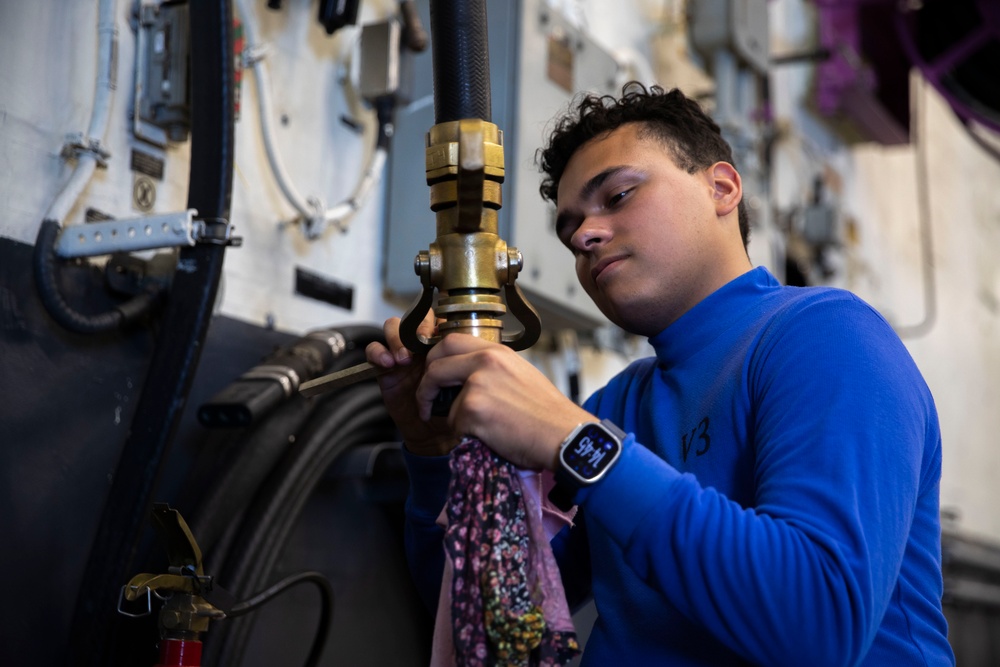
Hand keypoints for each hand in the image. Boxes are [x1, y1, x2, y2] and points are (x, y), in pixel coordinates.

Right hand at [365, 313, 458, 455]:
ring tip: (403, 358)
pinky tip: (387, 363)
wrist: (435, 434)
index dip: (436, 323)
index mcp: (443, 344)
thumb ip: (465, 364)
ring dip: (396, 338)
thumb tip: (471, 347)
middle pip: (413, 318)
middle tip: (418, 346)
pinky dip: (378, 352)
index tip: (441, 337)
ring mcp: (401, 354)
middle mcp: (420, 346)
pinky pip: (374, 350)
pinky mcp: (384, 368)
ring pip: (392, 327)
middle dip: (415, 328)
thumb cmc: (453, 408)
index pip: (437, 318)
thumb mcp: (464, 383)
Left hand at [415, 334, 594, 469]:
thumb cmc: (546, 413)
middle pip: (436, 364)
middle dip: (425, 385)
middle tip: (426, 401)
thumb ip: (491, 370)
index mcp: (497, 352)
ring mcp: (477, 384)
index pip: (450, 341)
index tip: (433, 374)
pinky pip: (454, 424)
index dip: (435, 359)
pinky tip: (491, 436)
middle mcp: (485, 361)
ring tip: (482, 428)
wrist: (563, 435)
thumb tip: (464, 379)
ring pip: (444, 401)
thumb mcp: (520, 375)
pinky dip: (466, 435)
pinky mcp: (473, 409)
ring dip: (455, 419)